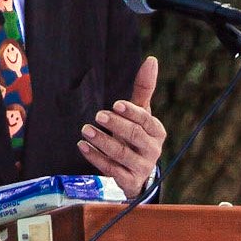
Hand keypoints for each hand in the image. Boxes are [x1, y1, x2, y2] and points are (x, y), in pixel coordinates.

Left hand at [79, 56, 166, 197]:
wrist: (137, 173)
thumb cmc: (137, 135)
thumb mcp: (141, 114)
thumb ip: (144, 89)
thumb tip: (151, 60)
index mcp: (157, 131)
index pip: (146, 121)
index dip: (132, 113)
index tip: (116, 104)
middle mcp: (152, 150)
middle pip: (134, 136)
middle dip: (116, 125)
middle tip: (97, 115)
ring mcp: (141, 167)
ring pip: (121, 154)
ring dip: (102, 141)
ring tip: (86, 130)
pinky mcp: (129, 181)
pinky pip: (111, 170)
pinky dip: (96, 158)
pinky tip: (83, 146)